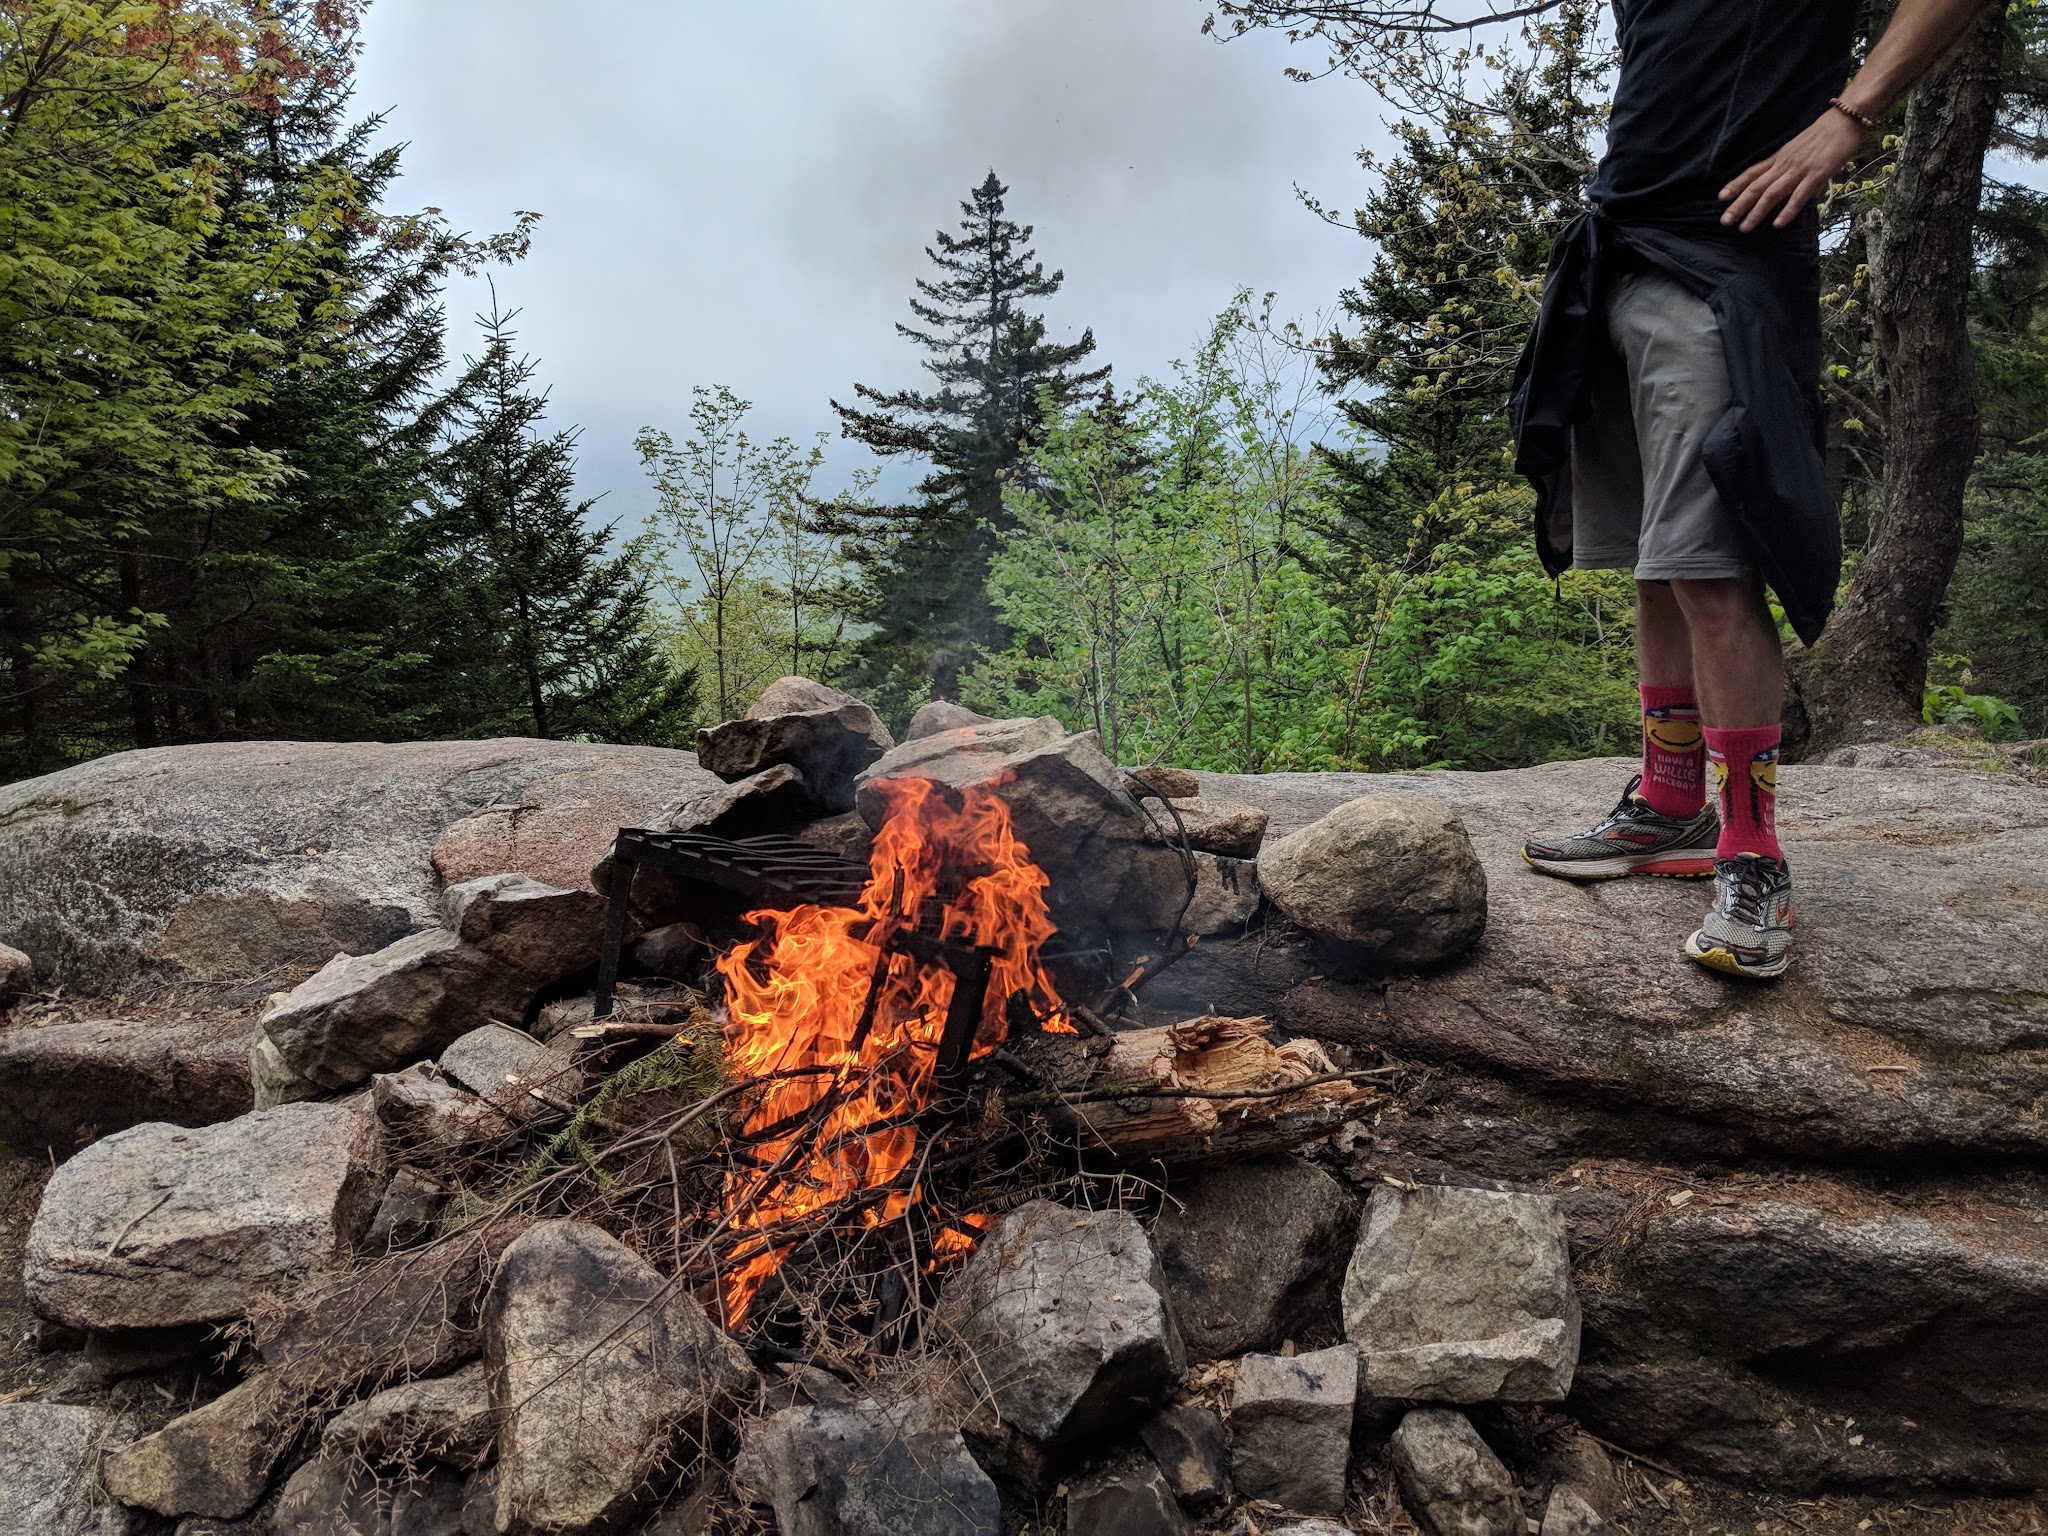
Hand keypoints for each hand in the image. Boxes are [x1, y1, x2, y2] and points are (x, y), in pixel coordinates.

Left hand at [1718, 110, 1867, 230]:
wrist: (1847, 118)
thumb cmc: (1826, 134)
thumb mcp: (1799, 148)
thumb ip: (1787, 164)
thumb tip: (1778, 182)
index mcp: (1781, 157)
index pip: (1753, 172)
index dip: (1736, 185)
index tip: (1721, 197)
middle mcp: (1786, 163)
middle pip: (1756, 186)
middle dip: (1739, 205)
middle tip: (1724, 221)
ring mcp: (1800, 169)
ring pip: (1772, 193)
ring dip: (1756, 212)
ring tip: (1745, 227)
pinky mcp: (1817, 174)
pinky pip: (1799, 195)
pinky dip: (1787, 210)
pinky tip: (1778, 223)